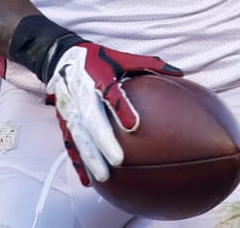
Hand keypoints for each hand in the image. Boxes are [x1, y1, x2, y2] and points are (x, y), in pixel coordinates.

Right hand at [46, 42, 181, 184]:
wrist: (60, 57)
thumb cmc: (98, 59)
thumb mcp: (121, 58)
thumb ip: (149, 65)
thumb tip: (180, 73)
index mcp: (97, 76)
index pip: (109, 92)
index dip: (120, 107)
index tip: (134, 124)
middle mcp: (80, 93)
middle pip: (91, 119)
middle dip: (103, 141)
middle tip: (119, 160)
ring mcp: (70, 108)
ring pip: (79, 135)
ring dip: (90, 156)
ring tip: (104, 176)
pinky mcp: (63, 119)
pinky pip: (70, 142)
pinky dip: (77, 162)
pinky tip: (87, 181)